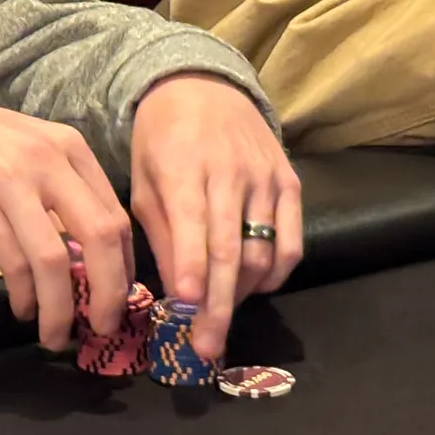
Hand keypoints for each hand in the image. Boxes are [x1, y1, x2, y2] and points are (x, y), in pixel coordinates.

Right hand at [0, 93, 133, 350]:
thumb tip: (97, 256)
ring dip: (60, 309)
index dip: (124, 267)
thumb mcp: (35, 146)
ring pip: (53, 261)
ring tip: (55, 334)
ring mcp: (11, 183)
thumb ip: (67, 187)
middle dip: (109, 294)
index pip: (115, 216)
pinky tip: (23, 308)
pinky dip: (24, 296)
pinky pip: (12, 263)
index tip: (118, 297)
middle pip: (99, 237)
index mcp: (70, 148)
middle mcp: (47, 161)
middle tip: (103, 327)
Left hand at [130, 74, 302, 360]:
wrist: (202, 87)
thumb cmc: (160, 139)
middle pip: (230, 252)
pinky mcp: (291, 183)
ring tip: (219, 319)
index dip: (190, 267)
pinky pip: (292, 243)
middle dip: (217, 305)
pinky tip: (254, 290)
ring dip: (243, 296)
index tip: (184, 305)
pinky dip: (275, 275)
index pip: (192, 226)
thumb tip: (173, 289)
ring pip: (263, 253)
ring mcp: (265, 179)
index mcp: (183, 169)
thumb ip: (159, 231)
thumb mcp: (142, 177)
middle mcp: (230, 174)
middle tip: (206, 347)